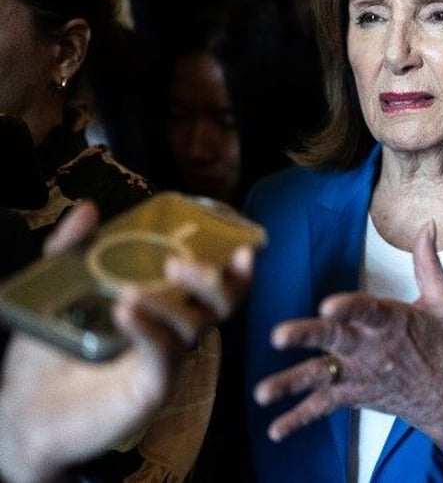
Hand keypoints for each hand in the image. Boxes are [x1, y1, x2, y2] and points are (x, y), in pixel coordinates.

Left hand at [0, 202, 252, 482]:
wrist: (24, 410)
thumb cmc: (50, 353)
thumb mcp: (59, 291)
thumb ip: (72, 249)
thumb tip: (89, 209)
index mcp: (167, 304)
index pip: (215, 283)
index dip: (236, 267)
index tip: (241, 246)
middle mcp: (176, 331)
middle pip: (221, 304)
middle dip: (213, 281)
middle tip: (179, 264)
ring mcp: (166, 361)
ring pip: (193, 328)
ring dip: (170, 305)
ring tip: (130, 292)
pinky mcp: (151, 390)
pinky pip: (164, 358)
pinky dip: (150, 331)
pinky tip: (125, 313)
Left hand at [254, 222, 442, 471]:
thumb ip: (427, 263)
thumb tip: (428, 225)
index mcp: (393, 323)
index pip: (370, 311)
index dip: (350, 307)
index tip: (328, 304)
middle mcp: (372, 350)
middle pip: (335, 341)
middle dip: (306, 336)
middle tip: (278, 336)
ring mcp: (360, 375)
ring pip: (321, 377)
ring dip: (291, 383)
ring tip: (263, 392)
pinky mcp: (354, 395)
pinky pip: (323, 408)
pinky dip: (299, 419)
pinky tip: (274, 429)